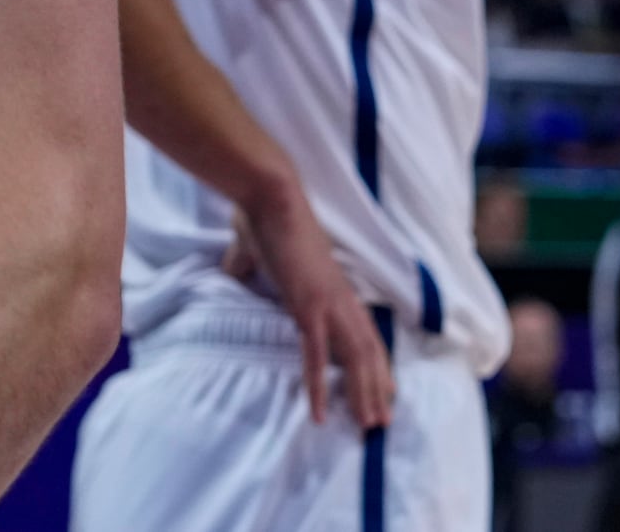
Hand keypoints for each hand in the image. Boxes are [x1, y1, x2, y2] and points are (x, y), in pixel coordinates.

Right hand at [231, 187, 395, 429]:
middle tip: (381, 420)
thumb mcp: (260, 248)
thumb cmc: (266, 216)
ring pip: (356, 359)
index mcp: (334, 286)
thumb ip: (250, 264)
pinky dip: (320, 386)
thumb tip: (233, 269)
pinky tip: (318, 412)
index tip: (385, 388)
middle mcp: (340, 298)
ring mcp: (328, 303)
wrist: (270, 195)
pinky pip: (318, 356)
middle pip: (369, 351)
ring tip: (367, 424)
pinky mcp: (309, 307)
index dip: (376, 361)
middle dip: (378, 388)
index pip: (364, 331)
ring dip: (364, 394)